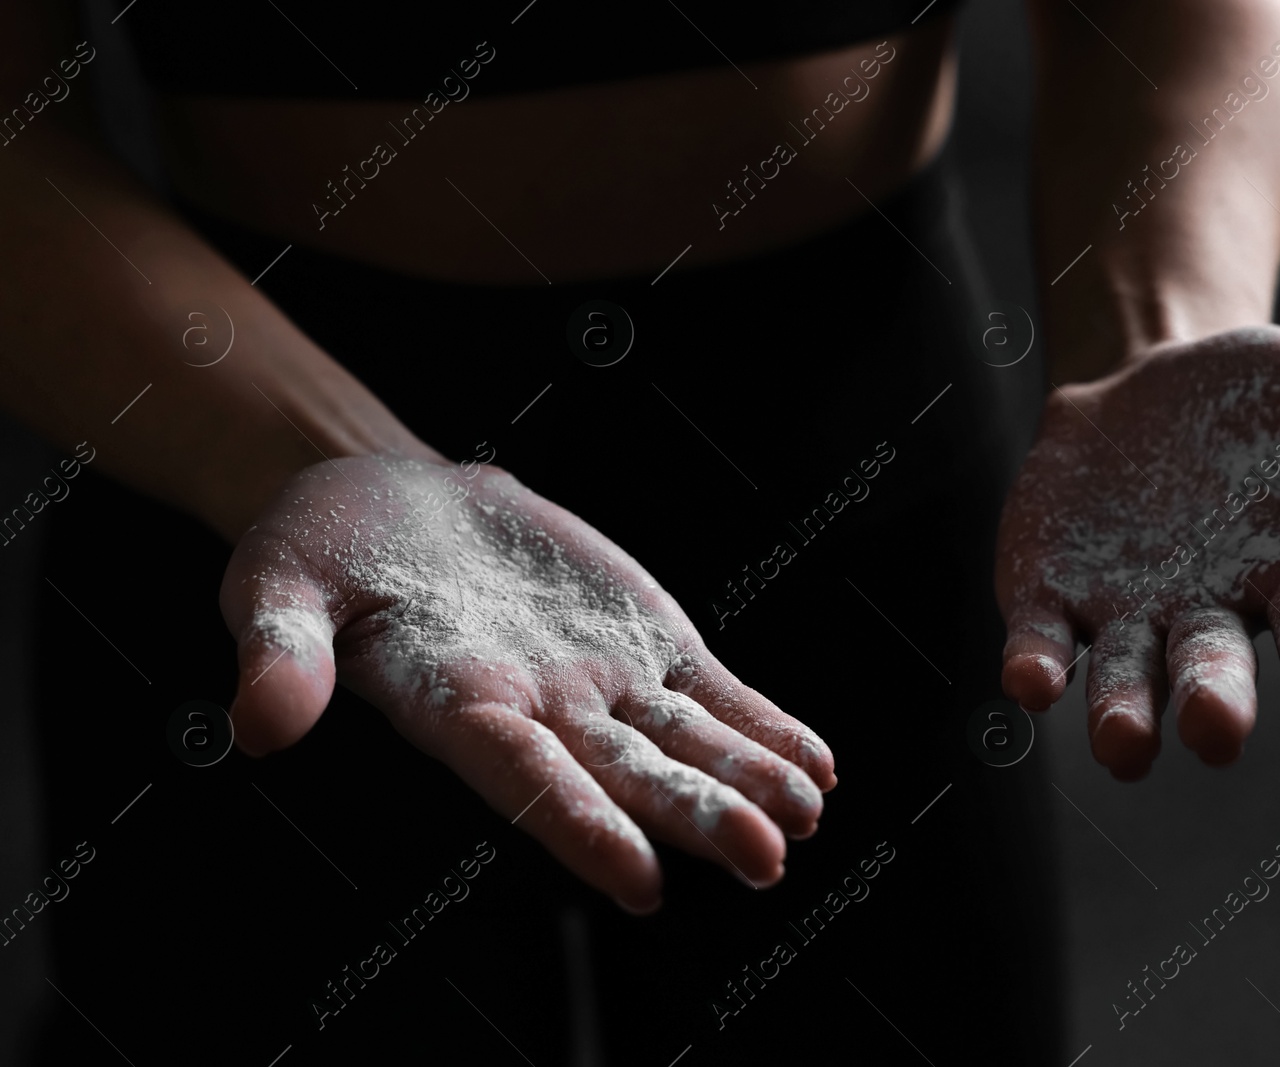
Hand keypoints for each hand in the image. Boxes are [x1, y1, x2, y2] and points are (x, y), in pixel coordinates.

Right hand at [220, 456, 834, 911]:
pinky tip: (813, 762)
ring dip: (748, 778)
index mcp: (458, 708)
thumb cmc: (321, 552)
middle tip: (769, 857)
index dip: (581, 827)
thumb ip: (278, 650)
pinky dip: (760, 725)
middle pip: (629, 775)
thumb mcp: (276, 583)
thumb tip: (258, 723)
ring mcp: (601, 680)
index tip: (640, 880)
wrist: (390, 503)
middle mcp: (542, 711)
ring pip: (684, 743)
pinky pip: (709, 694)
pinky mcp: (642, 641)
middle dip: (699, 816)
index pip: (526, 781)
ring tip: (809, 811)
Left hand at [996, 325, 1279, 778]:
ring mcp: (1125, 612)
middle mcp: (1209, 615)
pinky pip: (1042, 640)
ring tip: (1125, 742)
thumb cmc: (1269, 400)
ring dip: (1122, 713)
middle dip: (1212, 702)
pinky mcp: (1049, 593)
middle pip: (1211, 674)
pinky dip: (1036, 665)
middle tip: (1215, 730)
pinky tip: (1030, 679)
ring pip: (1122, 681)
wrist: (1154, 373)